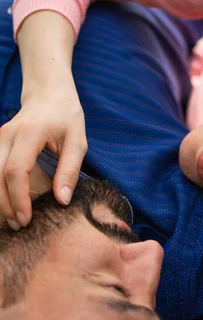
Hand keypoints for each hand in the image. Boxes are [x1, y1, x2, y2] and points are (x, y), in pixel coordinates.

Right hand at [0, 83, 86, 229]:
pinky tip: (6, 205)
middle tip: (20, 226)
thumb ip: (70, 170)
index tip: (28, 219)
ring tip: (12, 220)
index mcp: (29, 133)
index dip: (18, 199)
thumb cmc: (66, 116)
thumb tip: (62, 201)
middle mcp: (6, 135)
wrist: (48, 93)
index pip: (15, 171)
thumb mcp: (77, 141)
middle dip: (3, 205)